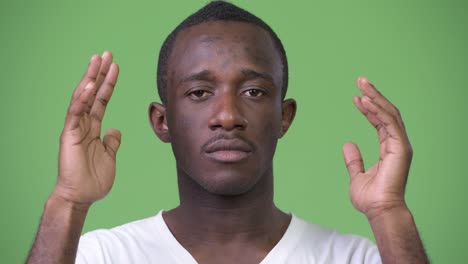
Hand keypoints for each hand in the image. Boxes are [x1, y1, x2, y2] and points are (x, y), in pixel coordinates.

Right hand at [53, 51, 120, 204]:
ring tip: (98, 59)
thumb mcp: (109, 156)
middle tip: (106, 54)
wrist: (81, 196)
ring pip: (82, 97)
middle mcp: (83, 125)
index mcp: (93, 129)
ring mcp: (75, 128)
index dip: (108, 84)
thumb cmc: (93, 179)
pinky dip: (82, 99)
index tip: (115, 67)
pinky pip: (75, 113)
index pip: (101, 100)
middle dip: (99, 73)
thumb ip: (111, 142)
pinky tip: (89, 84)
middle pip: (92, 93)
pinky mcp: (69, 135)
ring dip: (90, 78)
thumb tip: (115, 130)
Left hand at [343, 77, 412, 220]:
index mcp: (388, 149)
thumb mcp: (357, 175)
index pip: (380, 123)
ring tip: (362, 84)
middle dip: (374, 95)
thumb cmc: (371, 198)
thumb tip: (348, 144)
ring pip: (389, 114)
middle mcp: (396, 144)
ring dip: (376, 97)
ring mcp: (400, 145)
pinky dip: (377, 110)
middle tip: (361, 81)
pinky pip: (389, 123)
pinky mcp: (400, 147)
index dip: (369, 109)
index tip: (357, 98)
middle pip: (386, 113)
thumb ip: (353, 160)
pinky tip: (365, 101)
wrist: (379, 210)